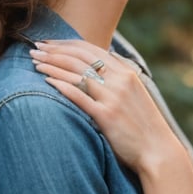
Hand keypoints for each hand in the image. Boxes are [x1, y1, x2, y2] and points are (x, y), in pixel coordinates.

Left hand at [30, 39, 179, 171]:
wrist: (158, 150)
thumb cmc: (143, 124)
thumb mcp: (135, 92)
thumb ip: (119, 76)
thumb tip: (104, 59)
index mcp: (125, 72)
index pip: (89, 49)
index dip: (65, 43)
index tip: (47, 43)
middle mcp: (119, 80)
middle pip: (79, 58)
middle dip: (54, 52)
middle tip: (34, 50)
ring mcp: (113, 97)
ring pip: (77, 74)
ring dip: (52, 66)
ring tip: (34, 63)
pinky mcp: (107, 116)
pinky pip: (79, 96)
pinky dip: (62, 86)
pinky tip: (46, 81)